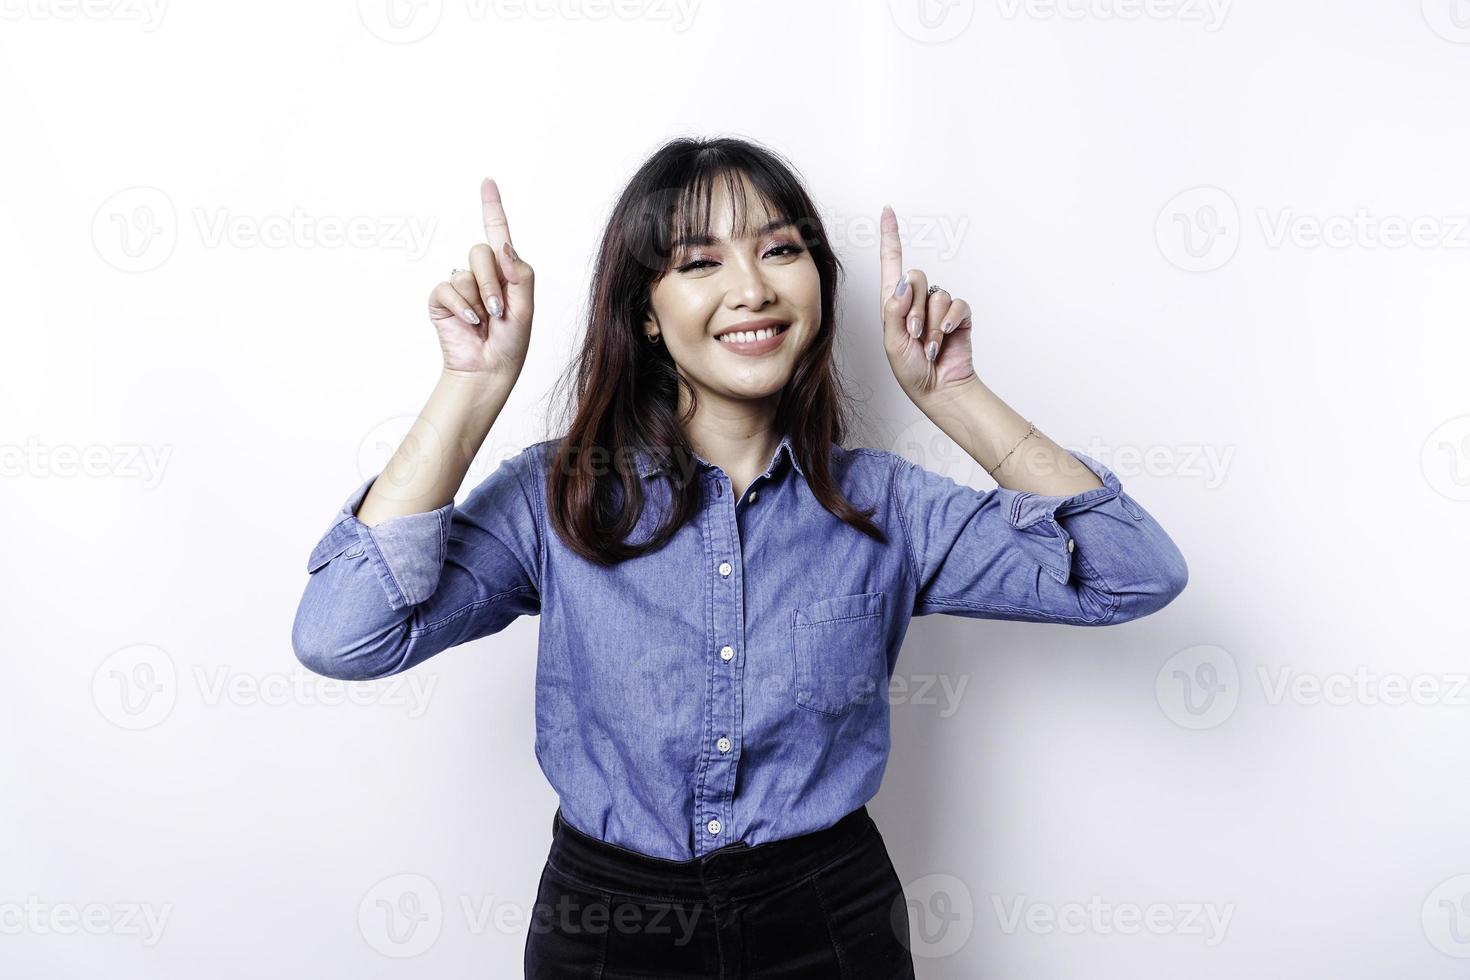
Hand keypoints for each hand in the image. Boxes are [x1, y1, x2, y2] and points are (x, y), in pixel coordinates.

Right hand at [427, 178, 535, 379]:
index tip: (487, 182)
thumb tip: (503, 246)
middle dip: (491, 281)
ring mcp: (460, 286)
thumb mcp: (526, 307)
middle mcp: (481, 273)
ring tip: (485, 320)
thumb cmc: (512, 341)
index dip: (491, 207)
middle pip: (481, 251)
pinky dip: (461, 307)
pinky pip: (447, 288)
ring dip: (478, 298)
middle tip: (498, 309)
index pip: (497, 233)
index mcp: (505, 271)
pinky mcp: (442, 299)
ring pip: (464, 272)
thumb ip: (520, 273)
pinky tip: (470, 323)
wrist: (490, 369)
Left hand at [879, 205, 974, 403]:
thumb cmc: (911, 371)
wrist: (938, 389)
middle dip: (914, 306)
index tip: (887, 211)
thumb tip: (903, 284)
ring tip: (928, 344)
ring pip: (936, 294)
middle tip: (914, 333)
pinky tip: (945, 337)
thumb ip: (895, 311)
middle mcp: (916, 301)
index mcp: (894, 304)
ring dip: (931, 322)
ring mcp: (939, 307)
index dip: (890, 237)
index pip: (892, 264)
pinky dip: (950, 321)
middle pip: (915, 275)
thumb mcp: (893, 343)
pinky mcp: (958, 315)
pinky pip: (957, 304)